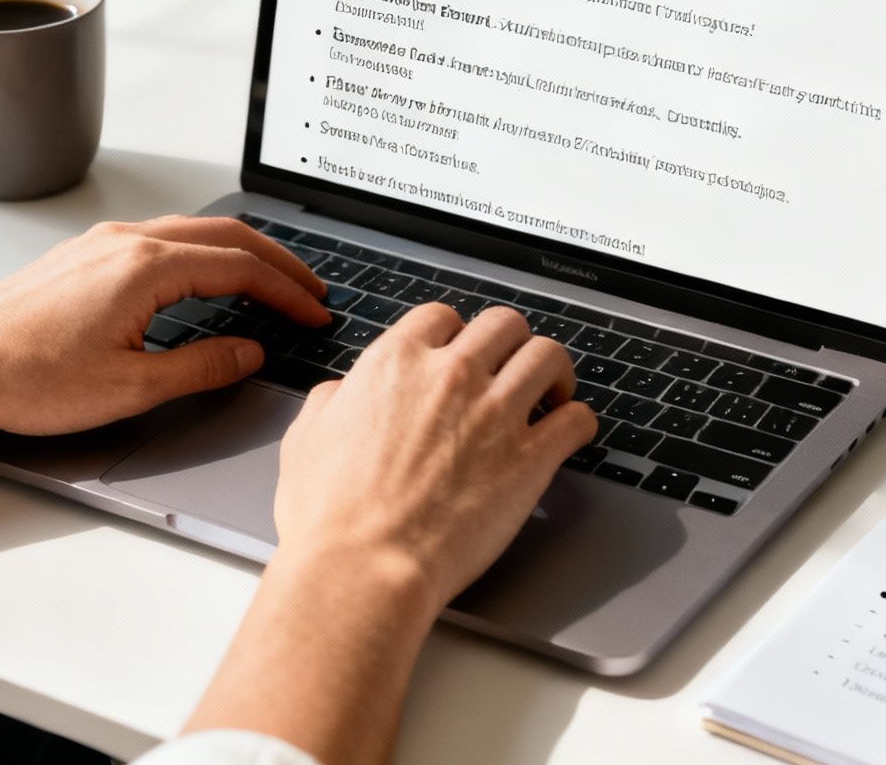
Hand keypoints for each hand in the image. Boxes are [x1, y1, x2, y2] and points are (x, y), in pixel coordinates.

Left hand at [0, 216, 328, 435]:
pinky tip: (204, 281)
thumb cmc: (25, 378)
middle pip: (225, 235)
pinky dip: (201, 255)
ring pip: (192, 232)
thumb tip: (248, 353)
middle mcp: (126, 241)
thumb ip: (201, 367)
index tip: (315, 313)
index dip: (288, 292)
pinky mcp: (82, 256)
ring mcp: (100, 243)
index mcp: (145, 266)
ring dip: (239, 254)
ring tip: (269, 283)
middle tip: (311, 290)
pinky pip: (160, 240)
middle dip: (277, 262)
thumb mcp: (129, 388)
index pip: (241, 268)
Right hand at [272, 303, 596, 617]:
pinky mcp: (529, 458)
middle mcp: (451, 375)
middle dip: (509, 344)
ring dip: (553, 371)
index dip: (456, 336)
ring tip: (552, 393)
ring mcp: (495, 412)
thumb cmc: (330, 517)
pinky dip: (578, 421)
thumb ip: (333, 401)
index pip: (443, 317)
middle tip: (511, 369)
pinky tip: (569, 433)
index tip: (462, 354)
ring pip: (548, 356)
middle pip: (503, 324)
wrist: (363, 567)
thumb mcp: (307, 439)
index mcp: (396, 363)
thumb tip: (345, 391)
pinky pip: (577, 419)